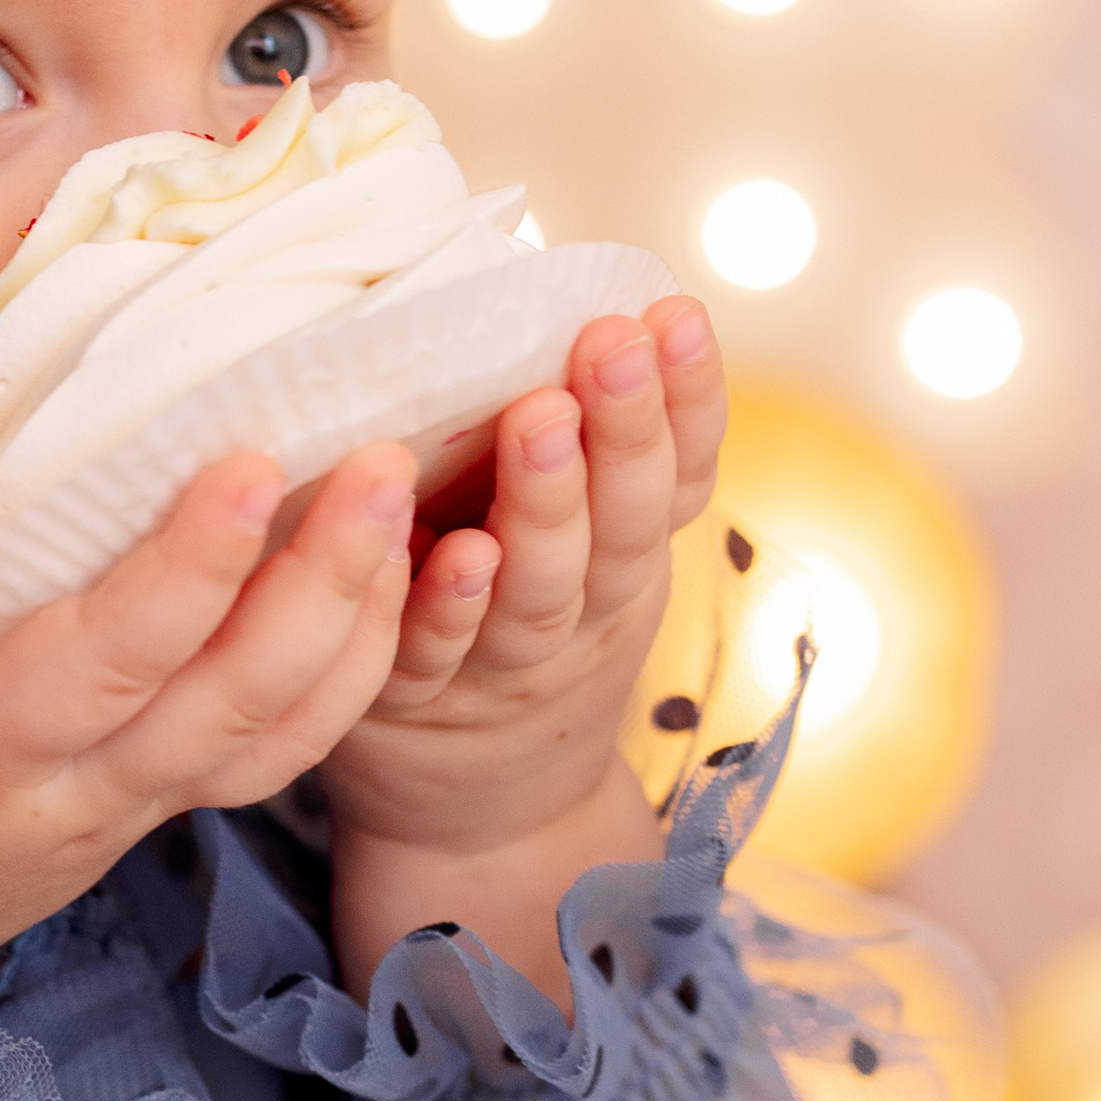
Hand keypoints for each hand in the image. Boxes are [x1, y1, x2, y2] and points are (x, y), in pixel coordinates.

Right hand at [0, 438, 419, 981]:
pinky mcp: (175, 801)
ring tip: (401, 495)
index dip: (186, 570)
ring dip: (358, 616)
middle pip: (231, 696)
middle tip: (377, 457)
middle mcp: (90, 789)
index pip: (109, 660)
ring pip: (280, 729)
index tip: (246, 464)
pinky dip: (352, 669)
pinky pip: (283, 749)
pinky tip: (386, 577)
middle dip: (317, 576)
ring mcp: (146, 804)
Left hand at [320, 297, 726, 1000]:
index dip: (686, 397)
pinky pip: (434, 653)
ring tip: (542, 421)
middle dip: (623, 428)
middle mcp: (583, 609)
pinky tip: (459, 555)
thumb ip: (581, 439)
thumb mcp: (578, 543)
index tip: (673, 313)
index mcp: (625, 552)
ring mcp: (504, 664)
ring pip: (541, 587)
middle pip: (619, 521)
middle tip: (611, 345)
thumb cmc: (513, 624)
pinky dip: (451, 608)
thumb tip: (565, 282)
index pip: (676, 469)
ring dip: (545, 505)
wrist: (477, 817)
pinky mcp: (413, 703)